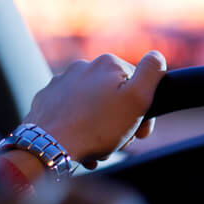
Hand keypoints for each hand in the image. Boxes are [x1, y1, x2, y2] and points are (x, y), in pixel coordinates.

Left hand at [24, 51, 166, 170]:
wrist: (49, 147)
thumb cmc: (96, 128)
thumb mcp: (136, 100)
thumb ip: (151, 72)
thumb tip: (156, 56)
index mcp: (107, 63)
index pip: (137, 84)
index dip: (142, 110)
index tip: (139, 131)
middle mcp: (82, 67)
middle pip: (113, 96)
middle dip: (119, 120)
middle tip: (117, 141)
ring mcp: (61, 83)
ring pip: (92, 106)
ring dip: (98, 127)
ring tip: (96, 147)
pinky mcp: (46, 100)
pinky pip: (70, 113)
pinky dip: (78, 128)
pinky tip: (79, 144)